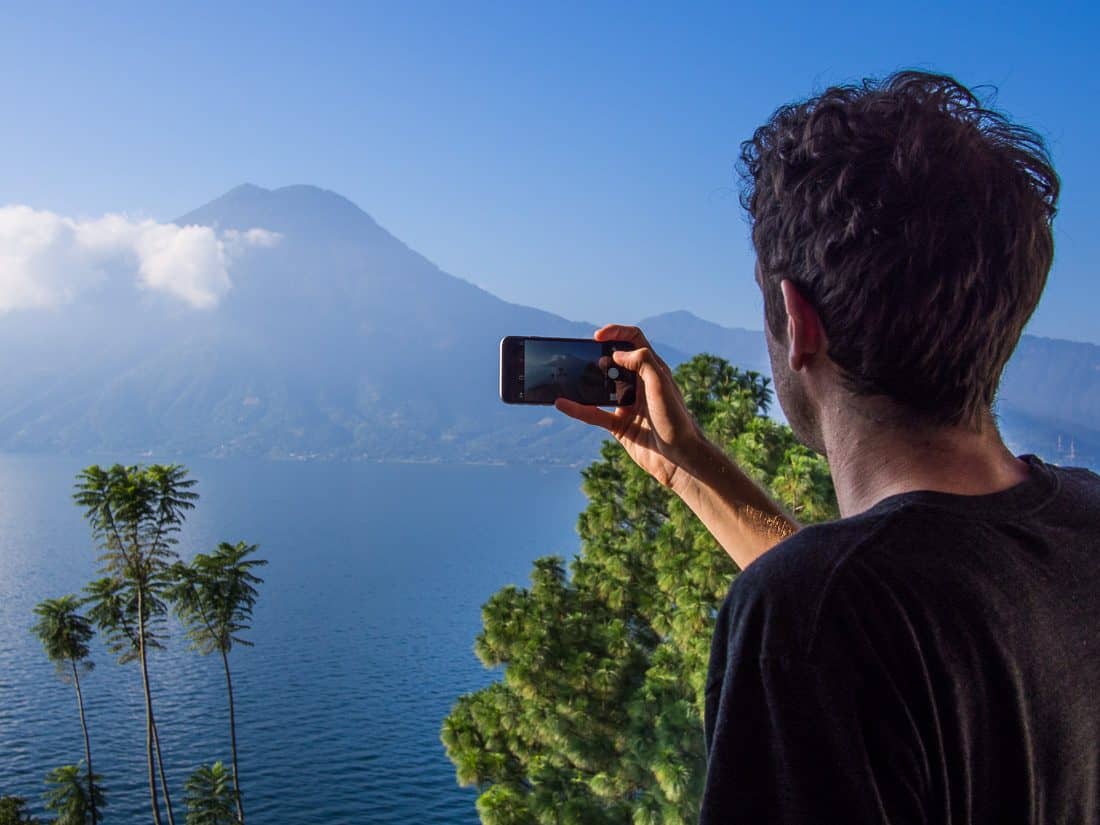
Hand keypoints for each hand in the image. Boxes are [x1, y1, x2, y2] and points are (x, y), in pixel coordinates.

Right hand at [555, 324, 704, 490]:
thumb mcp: (661, 384)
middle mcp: (639, 385)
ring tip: (567, 375)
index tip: (597, 337)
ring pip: (600, 387)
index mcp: (653, 370)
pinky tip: (562, 404)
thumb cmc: (676, 420)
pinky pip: (593, 414)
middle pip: (614, 361)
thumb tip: (617, 353)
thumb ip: (642, 362)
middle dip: (596, 356)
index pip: (634, 340)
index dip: (616, 333)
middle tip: (580, 356)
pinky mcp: (619, 426)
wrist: (680, 459)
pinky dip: (577, 409)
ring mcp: (627, 405)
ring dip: (584, 381)